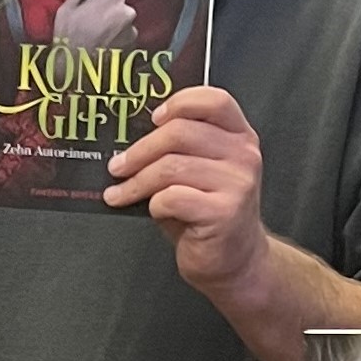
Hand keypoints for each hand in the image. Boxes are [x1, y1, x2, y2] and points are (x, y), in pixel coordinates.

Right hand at [51, 0, 136, 49]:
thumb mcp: (66, 10)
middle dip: (112, 11)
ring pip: (124, 23)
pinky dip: (117, 40)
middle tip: (96, 19)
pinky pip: (125, 37)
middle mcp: (126, 12)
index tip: (101, 0)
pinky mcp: (131, 46)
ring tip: (99, 36)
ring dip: (115, 27)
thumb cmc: (69, 36)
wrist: (76, 67)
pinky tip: (104, 45)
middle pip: (122, 6)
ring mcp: (131, 30)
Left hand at [103, 87, 267, 289]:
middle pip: (179, 132)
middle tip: (117, 166)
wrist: (234, 260)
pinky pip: (172, 198)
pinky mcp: (224, 212)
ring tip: (120, 192)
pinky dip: (153, 204)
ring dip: (136, 182)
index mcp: (239, 136)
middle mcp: (243, 155)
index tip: (152, 119)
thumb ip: (177, 150)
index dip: (178, 103)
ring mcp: (237, 183)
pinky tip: (153, 210)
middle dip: (139, 151)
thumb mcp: (198, 172)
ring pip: (170, 167)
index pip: (213, 100)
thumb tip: (127, 140)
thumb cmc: (207, 213)